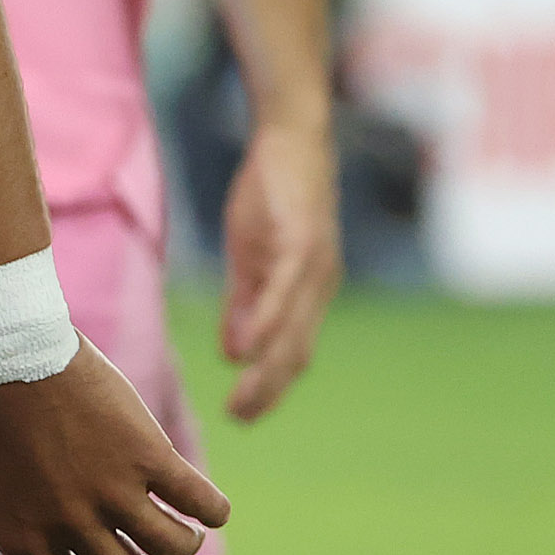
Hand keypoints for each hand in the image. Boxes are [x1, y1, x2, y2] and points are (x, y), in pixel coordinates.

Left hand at [0, 348, 230, 554]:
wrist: (8, 348)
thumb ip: (6, 530)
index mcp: (26, 536)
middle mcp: (70, 523)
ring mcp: (110, 490)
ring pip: (171, 547)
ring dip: (184, 548)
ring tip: (188, 537)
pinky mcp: (145, 455)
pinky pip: (197, 499)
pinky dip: (214, 510)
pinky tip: (215, 510)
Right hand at [219, 117, 340, 422]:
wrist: (290, 136)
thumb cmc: (272, 192)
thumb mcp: (250, 253)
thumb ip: (244, 301)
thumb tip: (235, 352)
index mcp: (308, 292)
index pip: (292, 351)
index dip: (272, 385)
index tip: (244, 414)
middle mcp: (319, 286)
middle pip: (297, 351)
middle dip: (269, 389)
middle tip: (239, 418)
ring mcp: (314, 265)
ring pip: (293, 329)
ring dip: (269, 369)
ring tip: (244, 399)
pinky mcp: (302, 240)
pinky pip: (286, 290)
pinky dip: (268, 321)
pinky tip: (250, 347)